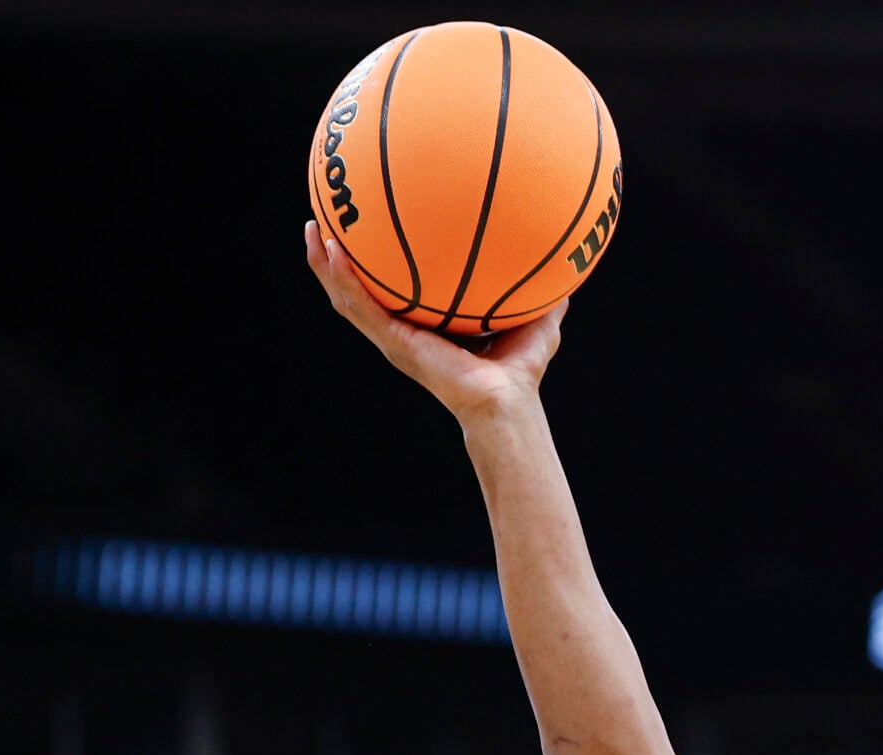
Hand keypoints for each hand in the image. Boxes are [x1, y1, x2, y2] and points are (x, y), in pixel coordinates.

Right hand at [303, 219, 564, 424]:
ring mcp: (395, 339)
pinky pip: (359, 307)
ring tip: (312, 229)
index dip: (378, 266)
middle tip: (324, 223)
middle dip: (339, 259)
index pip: (395, 292)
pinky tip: (331, 250)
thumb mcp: (537, 321)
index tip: (368, 234)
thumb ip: (546, 296)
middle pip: (359, 290)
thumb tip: (570, 270)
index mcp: (427, 327)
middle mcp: (404, 332)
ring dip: (325, 265)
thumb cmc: (521, 371)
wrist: (507, 402)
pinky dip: (342, 278)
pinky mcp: (394, 344)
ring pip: (347, 297)